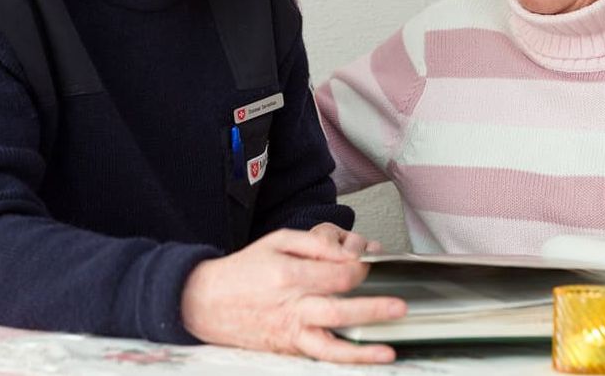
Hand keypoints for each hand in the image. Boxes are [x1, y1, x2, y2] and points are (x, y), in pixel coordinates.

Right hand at [180, 226, 406, 362]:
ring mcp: (289, 333)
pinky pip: (318, 357)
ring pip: (329, 345)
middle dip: (372, 308)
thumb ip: (314, 243)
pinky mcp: (287, 349)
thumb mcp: (277, 242)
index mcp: (289, 276)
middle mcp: (290, 308)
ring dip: (361, 349)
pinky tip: (365, 361)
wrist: (206, 302)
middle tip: (398, 306)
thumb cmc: (244, 270)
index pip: (337, 274)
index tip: (372, 264)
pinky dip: (343, 361)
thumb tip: (346, 250)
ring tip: (388, 349)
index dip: (361, 268)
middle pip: (337, 310)